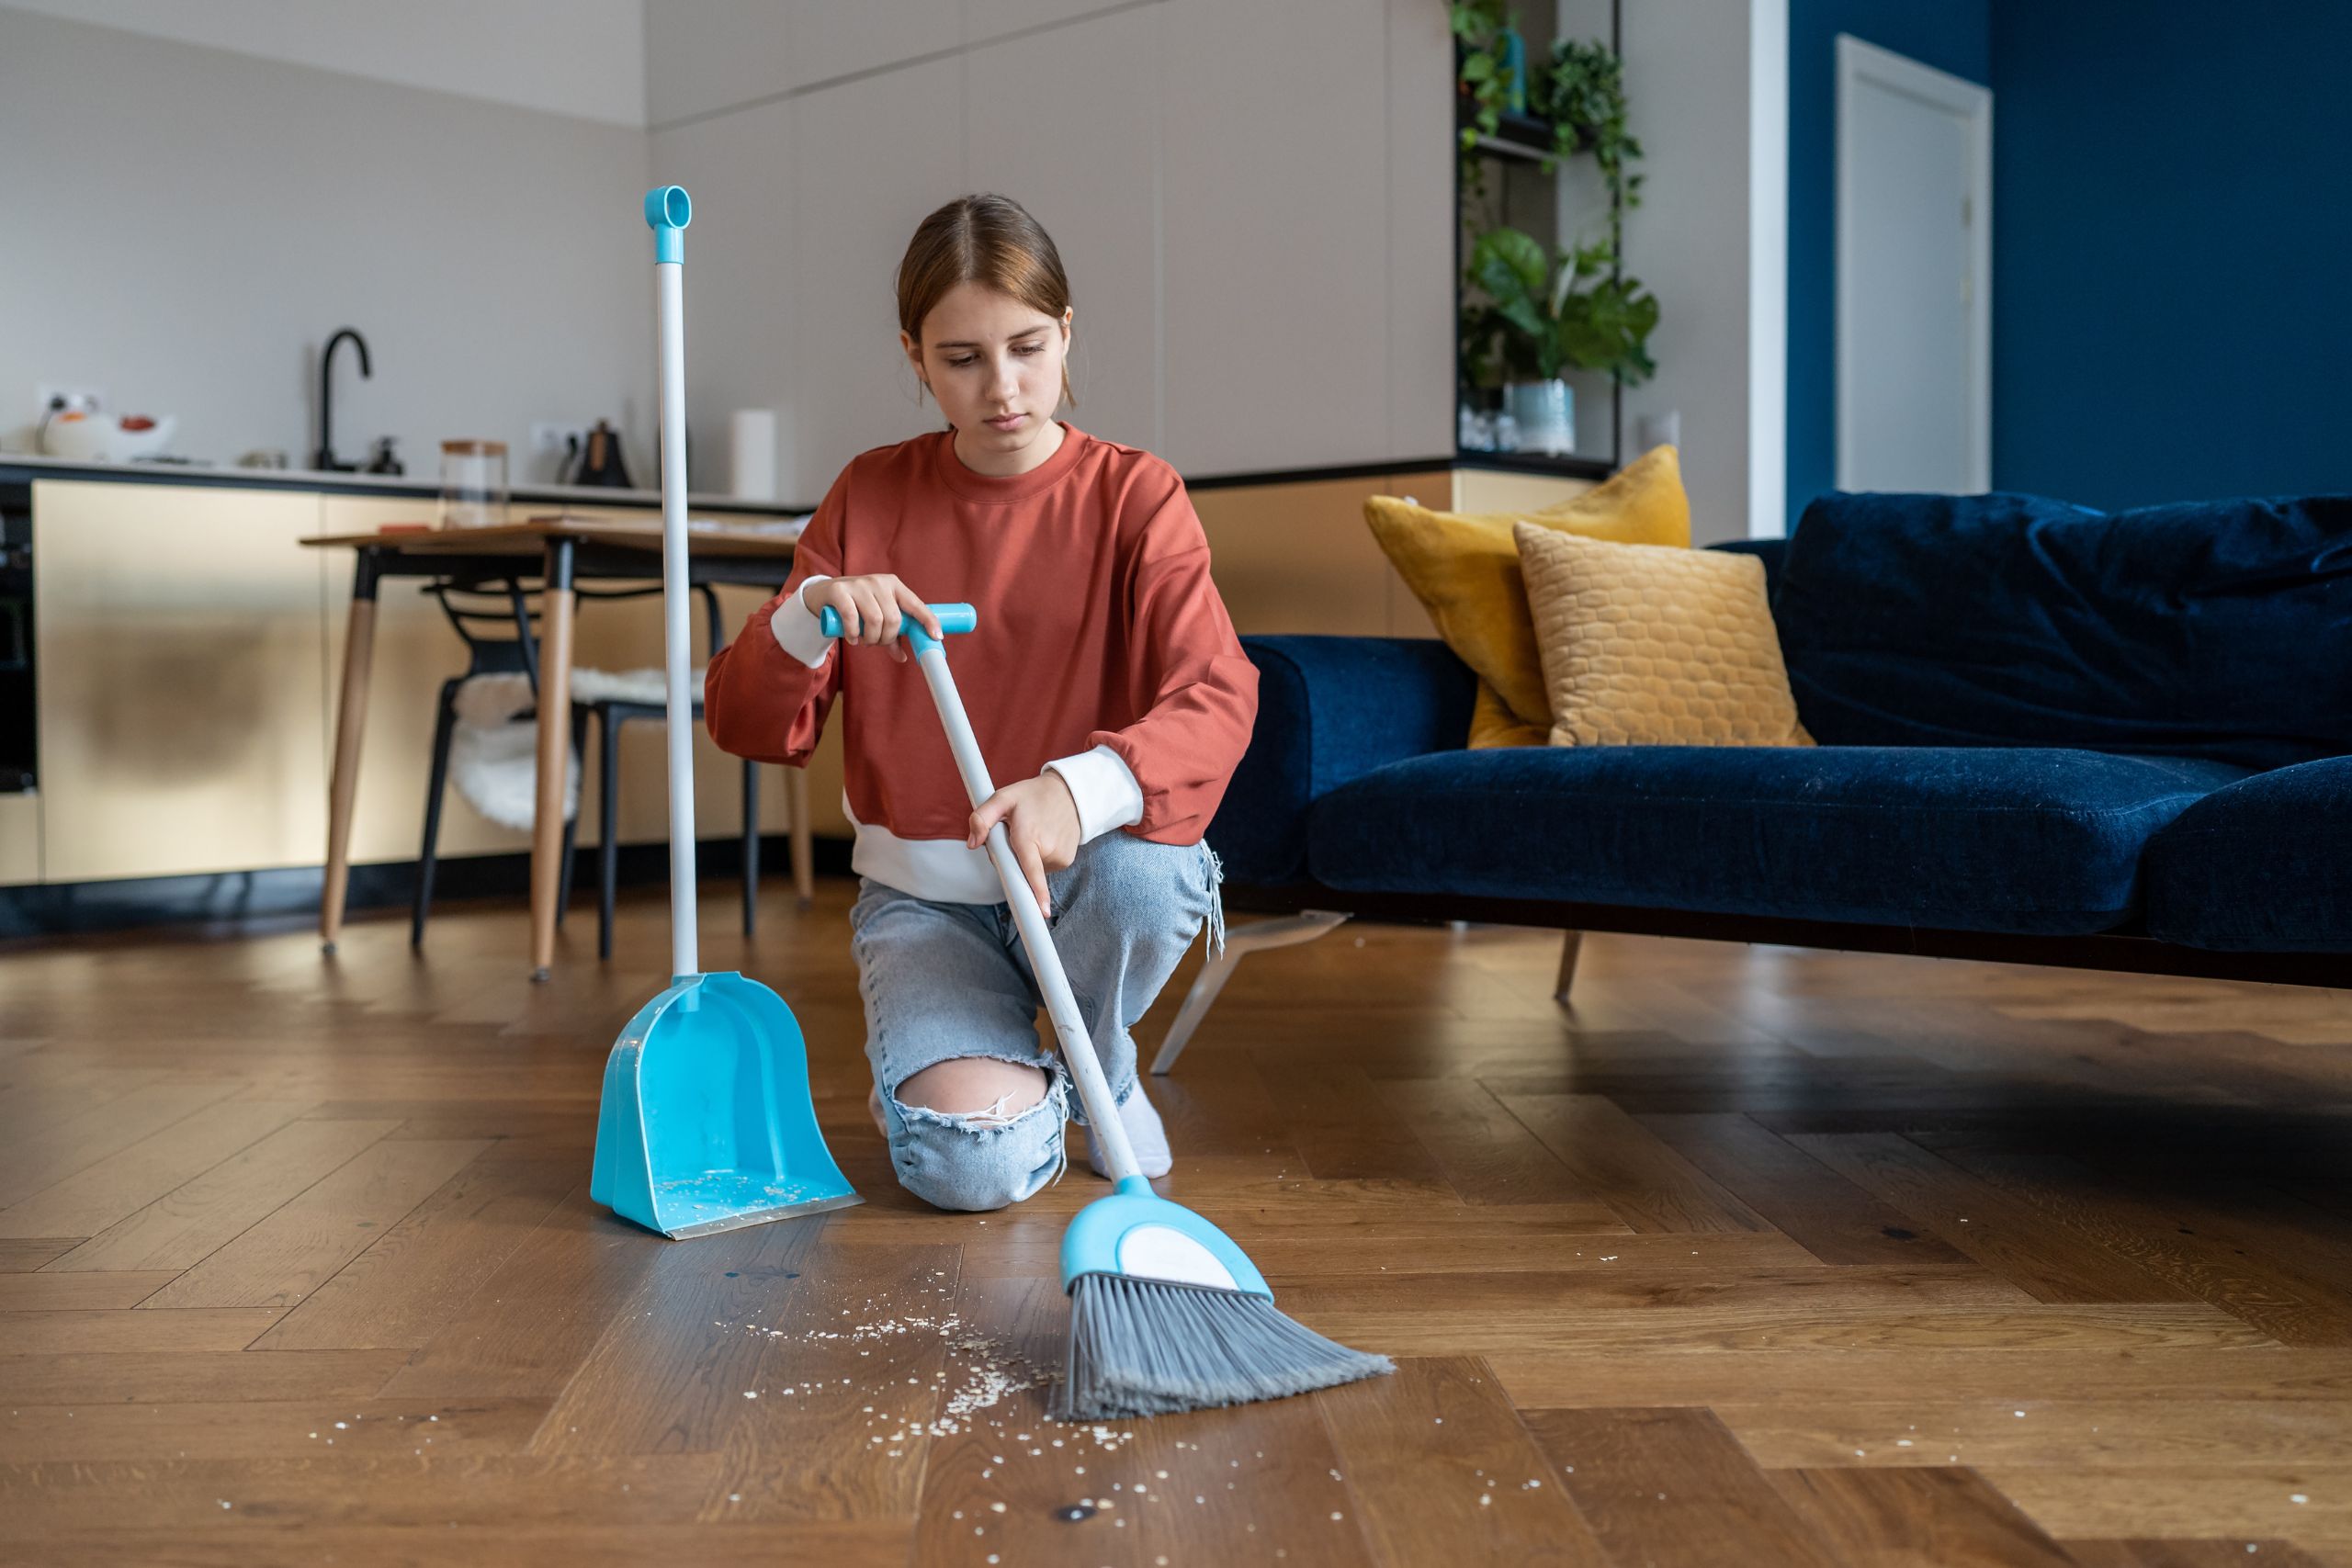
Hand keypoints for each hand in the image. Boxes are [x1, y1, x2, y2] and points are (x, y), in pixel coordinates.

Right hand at [802, 574, 941, 663]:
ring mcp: (859, 584)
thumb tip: (903, 657)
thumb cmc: (857, 606)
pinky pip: (852, 617)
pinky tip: (852, 638)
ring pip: (875, 620)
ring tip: (864, 641)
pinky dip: (853, 633)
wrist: (824, 593)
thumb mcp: (876, 616)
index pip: (916, 604)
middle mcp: (879, 582)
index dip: (927, 620)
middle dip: (886, 638)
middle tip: (876, 643)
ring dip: (871, 638)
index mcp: (894, 585)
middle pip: (894, 618)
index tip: (936, 636)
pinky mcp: (840, 591)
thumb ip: (890, 635)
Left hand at [968, 772, 1081, 918]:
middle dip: (1011, 857)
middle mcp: (1048, 850)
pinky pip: (1044, 868)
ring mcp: (1060, 858)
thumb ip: (982, 818)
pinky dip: (1039, 857)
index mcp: (1029, 836)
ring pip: (1032, 870)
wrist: (1069, 793)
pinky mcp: (1066, 861)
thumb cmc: (1032, 795)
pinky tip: (1044, 837)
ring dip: (1027, 856)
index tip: (1042, 913)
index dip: (1036, 893)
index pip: (1032, 871)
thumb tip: (972, 844)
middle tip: (1017, 832)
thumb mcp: (1003, 797)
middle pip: (1019, 870)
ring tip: (1034, 831)